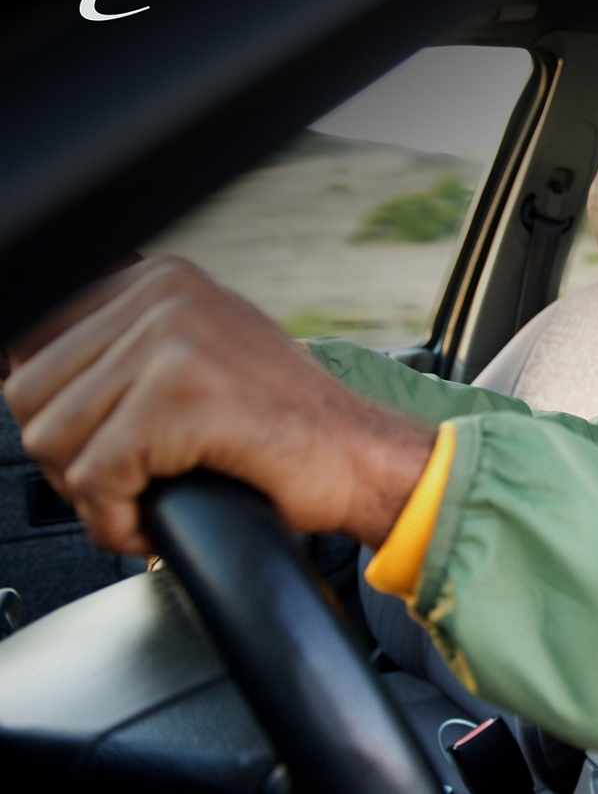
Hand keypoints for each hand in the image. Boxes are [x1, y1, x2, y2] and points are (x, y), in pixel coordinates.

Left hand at [3, 257, 434, 553]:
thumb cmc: (284, 424)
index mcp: (158, 277)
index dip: (55, 411)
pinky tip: (152, 523)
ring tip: (143, 501)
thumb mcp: (199, 355)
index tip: (96, 444)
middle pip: (29, 393)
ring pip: (51, 438)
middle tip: (127, 484)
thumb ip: (126, 347)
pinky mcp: (181, 397)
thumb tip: (22, 368)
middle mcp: (162, 294)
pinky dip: (114, 521)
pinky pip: (95, 477)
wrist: (361, 458)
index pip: (33, 340)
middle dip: (67, 458)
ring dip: (90, 495)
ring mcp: (172, 340)